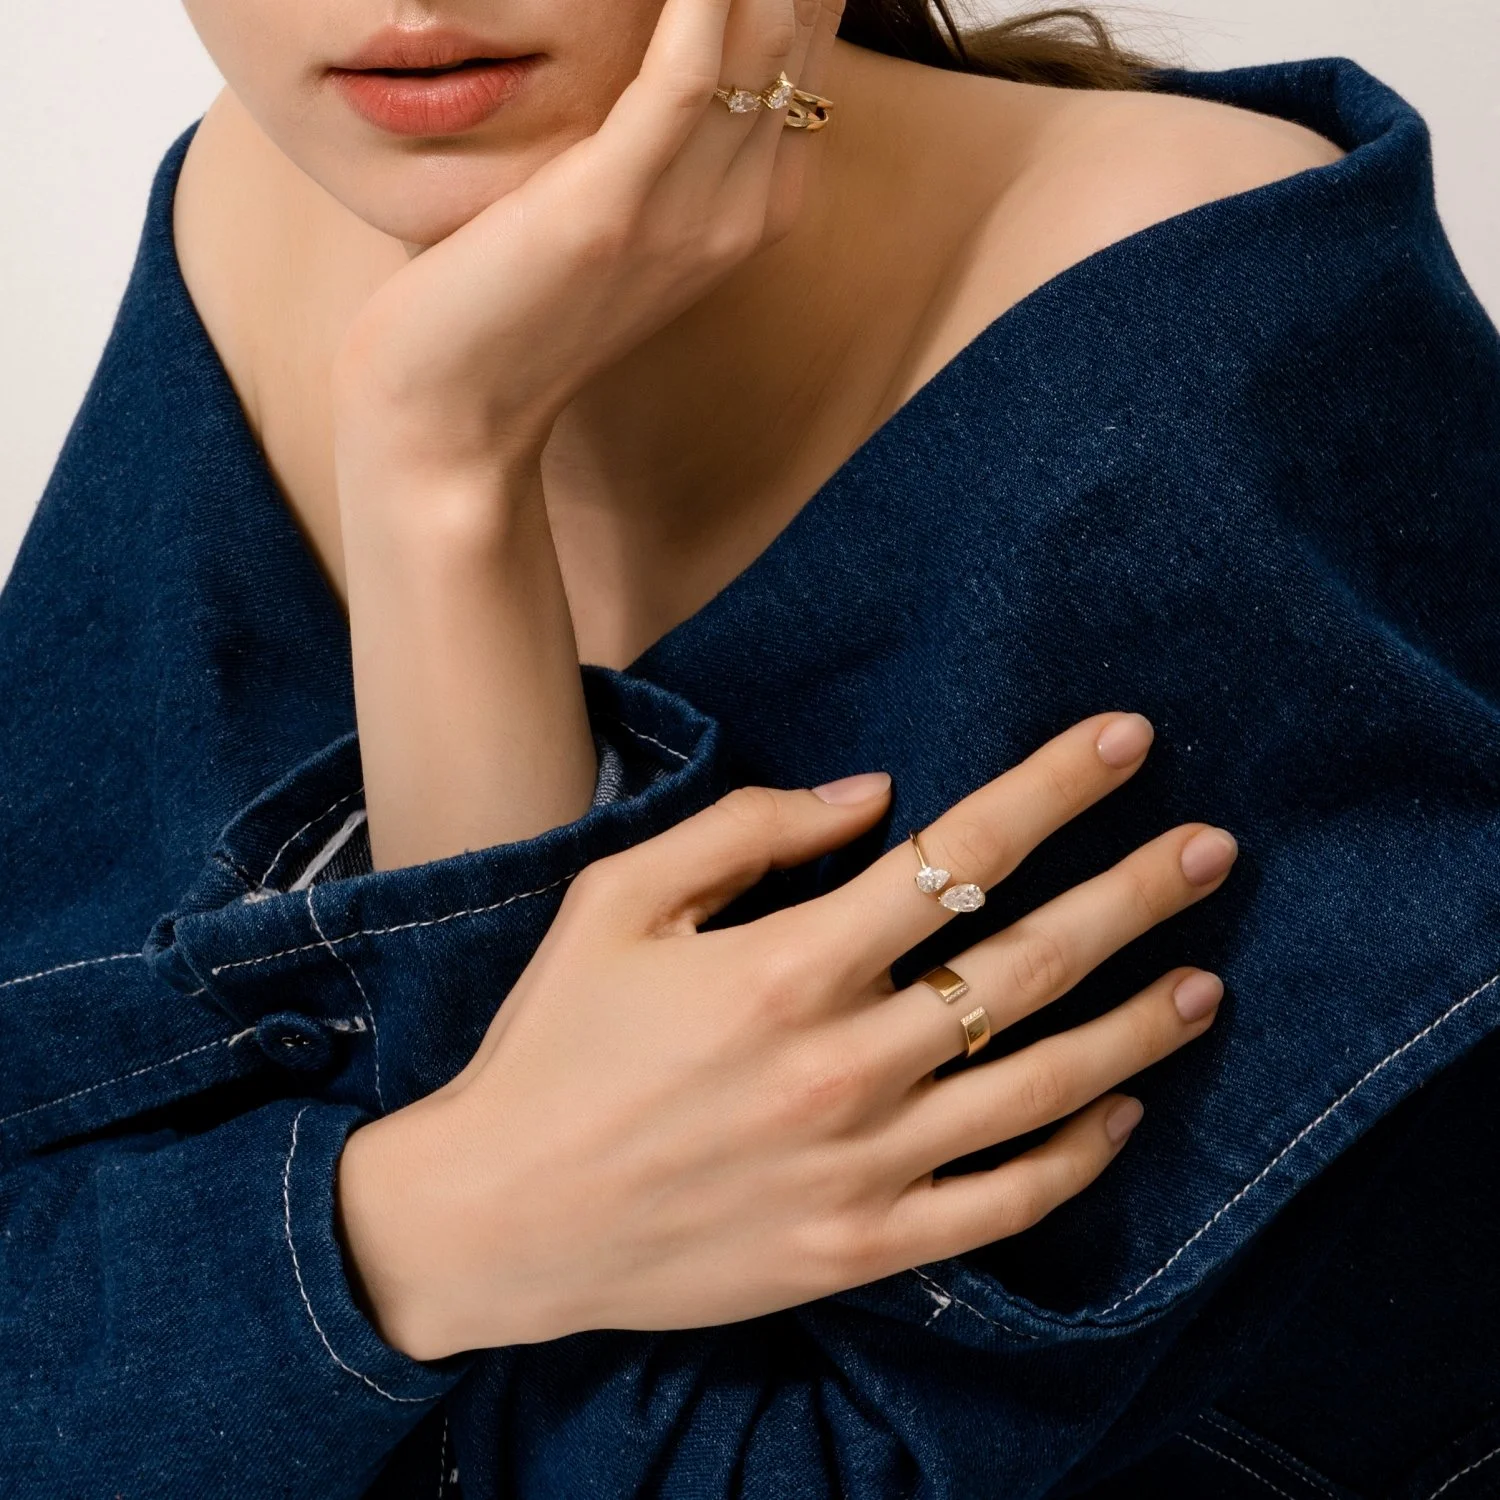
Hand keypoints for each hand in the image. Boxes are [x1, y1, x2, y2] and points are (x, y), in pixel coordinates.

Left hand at [331, 0, 843, 868]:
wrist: (455, 423)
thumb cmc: (509, 306)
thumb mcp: (604, 214)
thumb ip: (652, 135)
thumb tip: (659, 49)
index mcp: (749, 206)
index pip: (805, 43)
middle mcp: (744, 208)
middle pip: (800, 25)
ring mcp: (691, 215)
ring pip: (762, 34)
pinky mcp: (614, 208)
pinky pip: (685, 74)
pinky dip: (695, 0)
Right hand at [336, 712, 1238, 1359]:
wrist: (501, 1217)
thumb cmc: (554, 1043)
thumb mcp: (615, 901)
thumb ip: (746, 831)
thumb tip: (873, 795)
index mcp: (787, 967)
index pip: (957, 855)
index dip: (1052, 787)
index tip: (1126, 741)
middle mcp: (846, 1063)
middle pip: (1028, 961)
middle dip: (1134, 892)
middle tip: (1214, 848)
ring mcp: (865, 1165)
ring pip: (1044, 1084)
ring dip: (1137, 1026)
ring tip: (1206, 983)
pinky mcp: (863, 1246)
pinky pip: (1005, 1203)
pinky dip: (1076, 1156)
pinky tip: (1122, 1112)